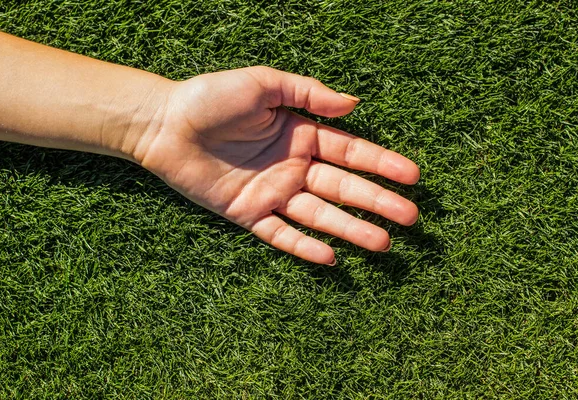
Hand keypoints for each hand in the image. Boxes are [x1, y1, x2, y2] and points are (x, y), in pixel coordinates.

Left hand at [137, 66, 419, 264]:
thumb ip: (308, 94)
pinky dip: (303, 247)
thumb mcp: (263, 84)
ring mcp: (272, 193)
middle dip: (378, 202)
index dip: (382, 163)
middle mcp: (292, 167)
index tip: (413, 176)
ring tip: (384, 244)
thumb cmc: (211, 97)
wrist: (163, 124)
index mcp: (300, 135)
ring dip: (351, 229)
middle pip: (343, 188)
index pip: (350, 153)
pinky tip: (330, 259)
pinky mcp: (248, 214)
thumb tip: (353, 104)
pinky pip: (280, 234)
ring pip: (319, 215)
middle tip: (411, 217)